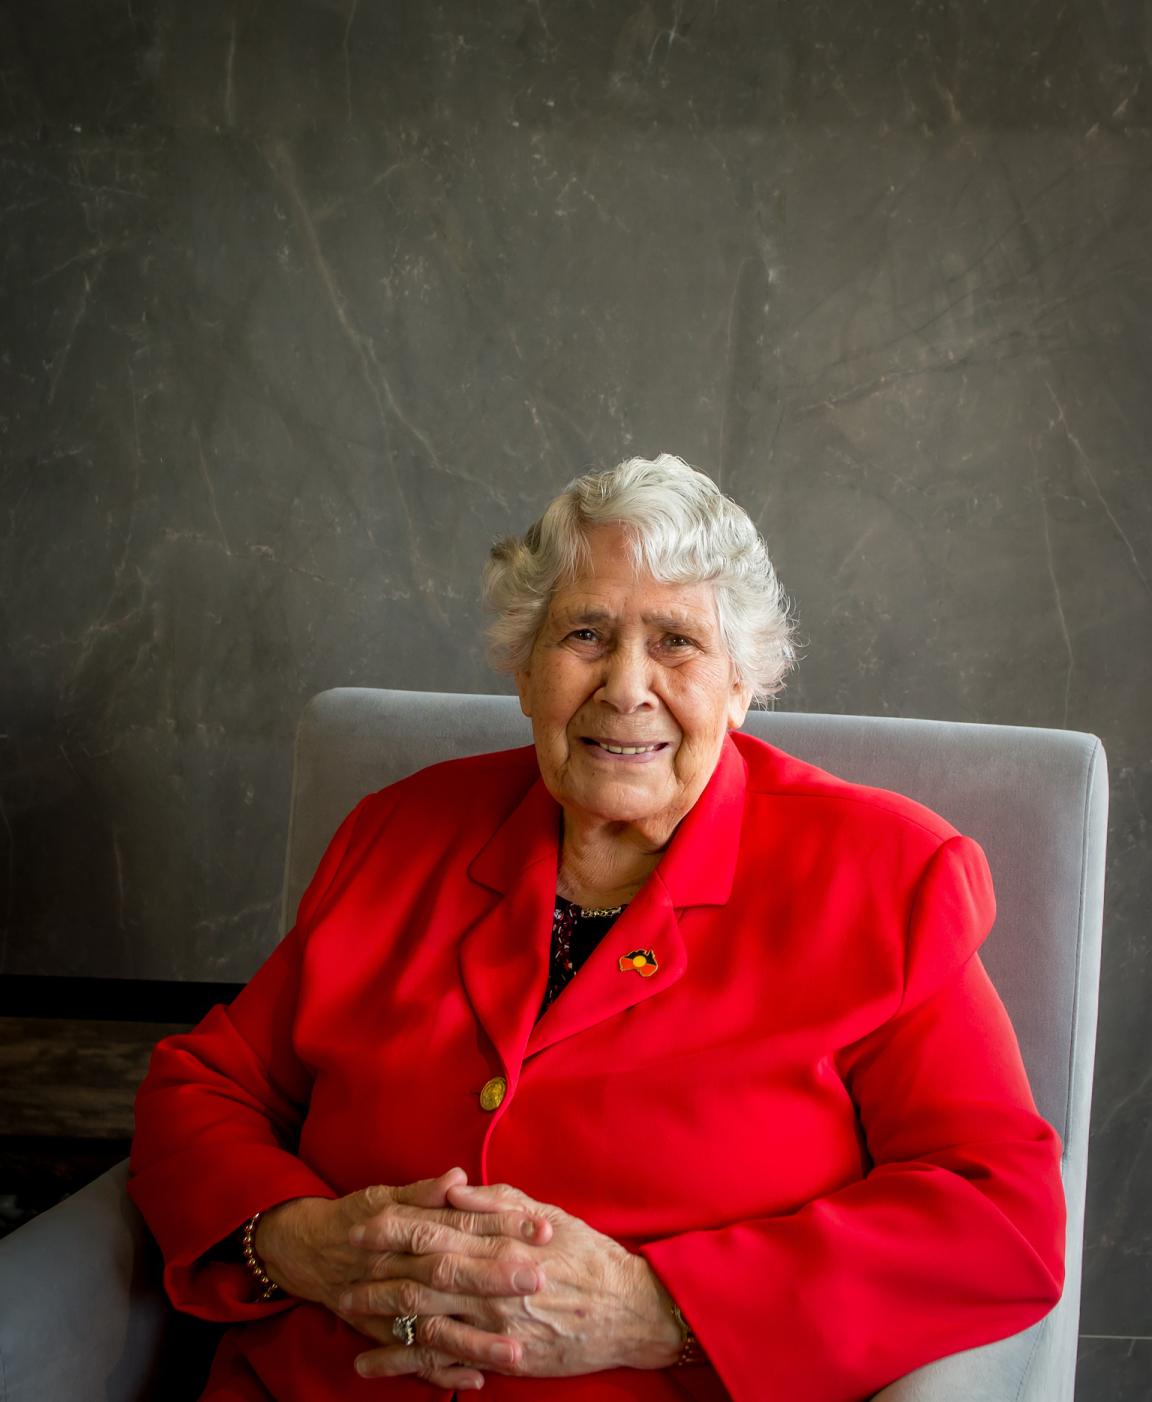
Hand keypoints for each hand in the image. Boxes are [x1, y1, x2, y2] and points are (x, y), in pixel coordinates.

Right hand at [256, 1168, 553, 1390]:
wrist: (309, 1251)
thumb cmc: (359, 1217)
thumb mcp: (386, 1195)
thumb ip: (424, 1192)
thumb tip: (457, 1177)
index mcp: (406, 1228)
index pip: (461, 1224)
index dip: (502, 1225)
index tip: (542, 1229)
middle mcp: (399, 1268)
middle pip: (450, 1273)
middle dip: (495, 1278)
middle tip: (539, 1281)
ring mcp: (390, 1307)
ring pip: (435, 1327)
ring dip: (475, 1341)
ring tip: (517, 1352)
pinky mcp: (384, 1334)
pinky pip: (414, 1359)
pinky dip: (443, 1372)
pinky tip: (477, 1380)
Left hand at [345, 1181, 681, 1380]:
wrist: (629, 1311)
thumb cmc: (589, 1255)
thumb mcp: (548, 1213)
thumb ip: (498, 1201)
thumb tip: (454, 1190)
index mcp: (503, 1241)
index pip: (438, 1228)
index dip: (395, 1225)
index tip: (362, 1221)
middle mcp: (493, 1282)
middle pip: (422, 1273)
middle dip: (378, 1268)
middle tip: (343, 1263)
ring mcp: (494, 1324)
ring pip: (426, 1317)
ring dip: (383, 1312)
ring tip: (347, 1306)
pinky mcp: (500, 1357)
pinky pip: (442, 1360)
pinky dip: (404, 1360)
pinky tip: (373, 1360)